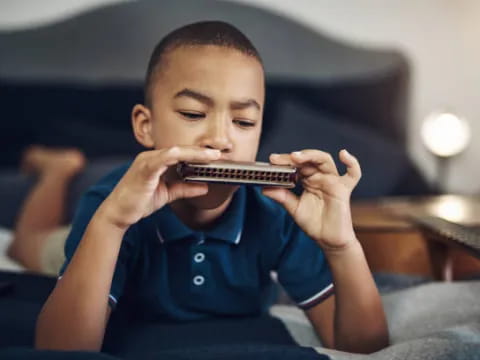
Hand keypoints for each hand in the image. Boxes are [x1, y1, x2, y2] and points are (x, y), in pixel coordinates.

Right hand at [98, 146, 220, 228]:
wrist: (118, 213)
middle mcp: (151, 157)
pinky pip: (162, 159)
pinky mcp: (144, 169)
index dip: (198, 154)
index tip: (215, 157)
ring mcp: (146, 161)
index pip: (181, 154)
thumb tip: (204, 187)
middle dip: (200, 151)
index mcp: (156, 161)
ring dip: (194, 153)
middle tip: (218, 154)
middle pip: (180, 150)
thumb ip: (184, 189)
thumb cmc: (138, 201)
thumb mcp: (168, 194)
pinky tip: (189, 158)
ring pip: (174, 152)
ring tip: (210, 156)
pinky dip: (177, 157)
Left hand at [262, 149, 360, 250]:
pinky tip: (343, 154)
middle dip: (294, 157)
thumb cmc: (314, 223)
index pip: (297, 165)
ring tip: (296, 157)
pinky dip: (352, 163)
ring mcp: (333, 181)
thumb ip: (282, 197)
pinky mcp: (343, 190)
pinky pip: (353, 174)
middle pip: (309, 159)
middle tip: (279, 159)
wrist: (328, 240)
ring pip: (325, 161)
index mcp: (308, 180)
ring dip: (311, 156)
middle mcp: (320, 177)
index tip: (272, 161)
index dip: (285, 161)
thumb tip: (265, 188)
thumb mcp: (294, 209)